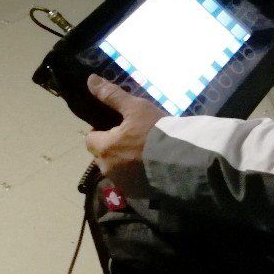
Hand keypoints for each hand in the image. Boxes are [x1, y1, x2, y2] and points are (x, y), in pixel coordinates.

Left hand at [84, 74, 165, 196]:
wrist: (183, 160)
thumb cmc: (156, 130)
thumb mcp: (135, 108)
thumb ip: (112, 95)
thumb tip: (90, 80)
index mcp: (104, 148)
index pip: (90, 139)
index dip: (101, 131)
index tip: (118, 126)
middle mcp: (108, 169)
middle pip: (102, 155)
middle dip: (112, 147)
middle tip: (133, 138)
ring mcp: (123, 184)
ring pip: (116, 169)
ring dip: (124, 162)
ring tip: (145, 153)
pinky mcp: (138, 193)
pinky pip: (131, 181)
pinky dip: (137, 174)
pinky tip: (152, 167)